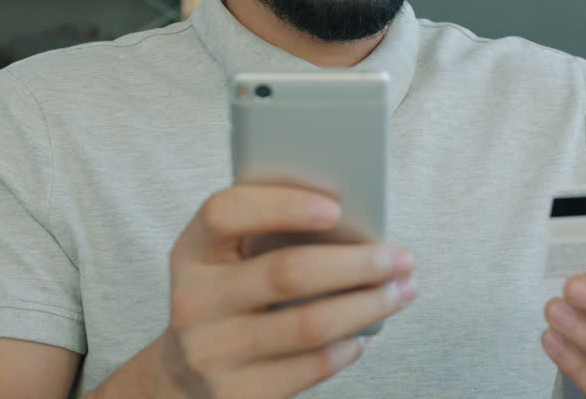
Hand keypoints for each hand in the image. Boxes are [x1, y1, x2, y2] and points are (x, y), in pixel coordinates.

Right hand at [160, 184, 416, 397]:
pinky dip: (347, 347)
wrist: (184, 379)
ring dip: (367, 305)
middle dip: (357, 263)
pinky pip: (310, 367)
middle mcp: (193, 302)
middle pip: (287, 272)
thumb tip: (354, 223)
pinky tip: (365, 333)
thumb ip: (268, 233)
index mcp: (192, 252)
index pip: (225, 213)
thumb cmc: (229, 300)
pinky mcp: (235, 395)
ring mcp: (211, 353)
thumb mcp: (228, 261)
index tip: (337, 208)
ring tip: (400, 292)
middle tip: (401, 258)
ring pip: (309, 324)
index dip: (282, 206)